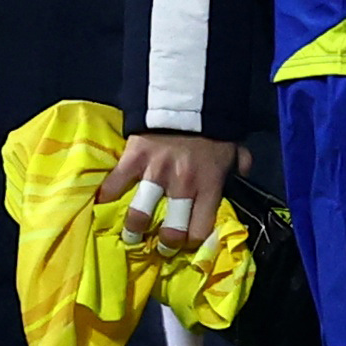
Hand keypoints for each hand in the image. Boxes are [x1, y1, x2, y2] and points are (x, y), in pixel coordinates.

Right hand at [96, 130, 240, 253]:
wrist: (186, 97)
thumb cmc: (212, 126)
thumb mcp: (233, 145)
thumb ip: (240, 161)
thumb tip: (243, 171)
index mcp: (209, 187)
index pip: (200, 229)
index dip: (192, 241)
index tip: (187, 242)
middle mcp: (183, 186)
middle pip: (171, 231)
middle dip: (164, 245)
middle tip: (159, 247)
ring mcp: (156, 174)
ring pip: (140, 214)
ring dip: (133, 229)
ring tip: (130, 235)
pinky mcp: (134, 159)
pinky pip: (116, 183)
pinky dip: (107, 195)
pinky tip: (102, 203)